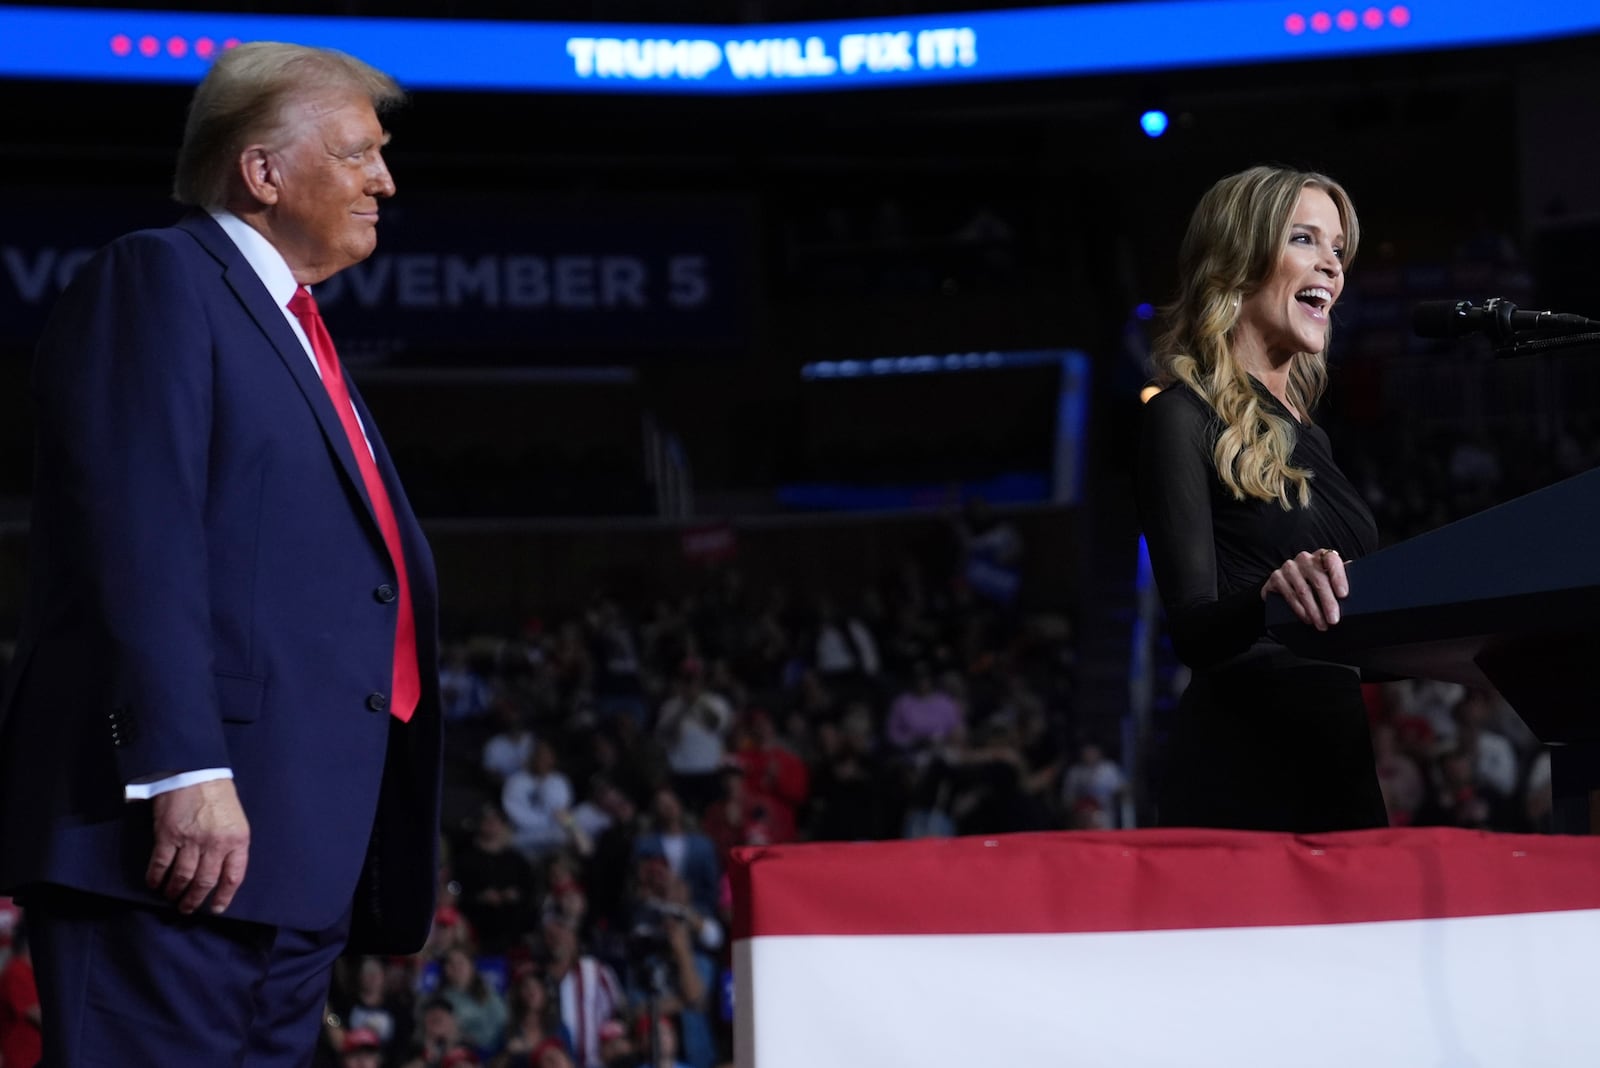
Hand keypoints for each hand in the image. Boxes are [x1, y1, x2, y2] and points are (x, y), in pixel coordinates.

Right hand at [146, 778, 249, 913]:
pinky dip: (156, 878)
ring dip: (175, 892)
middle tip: (187, 909)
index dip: (224, 897)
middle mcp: (216, 843)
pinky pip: (161, 865)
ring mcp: (191, 840)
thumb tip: (222, 871)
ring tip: (171, 898)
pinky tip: (155, 884)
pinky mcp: (168, 835)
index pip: (234, 877)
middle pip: (205, 882)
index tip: (216, 908)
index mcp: (237, 839)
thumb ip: (231, 845)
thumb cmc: (218, 795)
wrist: (195, 771)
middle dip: (194, 900)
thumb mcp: (236, 820)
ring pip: (183, 877)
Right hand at [1261, 548, 1348, 631]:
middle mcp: (1305, 559)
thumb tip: (1362, 592)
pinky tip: (1307, 619)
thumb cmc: (1313, 585)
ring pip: (1304, 590)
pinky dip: (1299, 609)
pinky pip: (1289, 594)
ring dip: (1314, 611)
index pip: (1332, 559)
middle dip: (1327, 602)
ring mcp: (1289, 567)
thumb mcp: (1328, 581)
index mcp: (1322, 556)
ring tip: (1322, 625)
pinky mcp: (1276, 577)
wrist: (1284, 587)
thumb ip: (1340, 581)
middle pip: (1318, 579)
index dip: (1338, 576)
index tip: (1344, 594)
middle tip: (1334, 620)